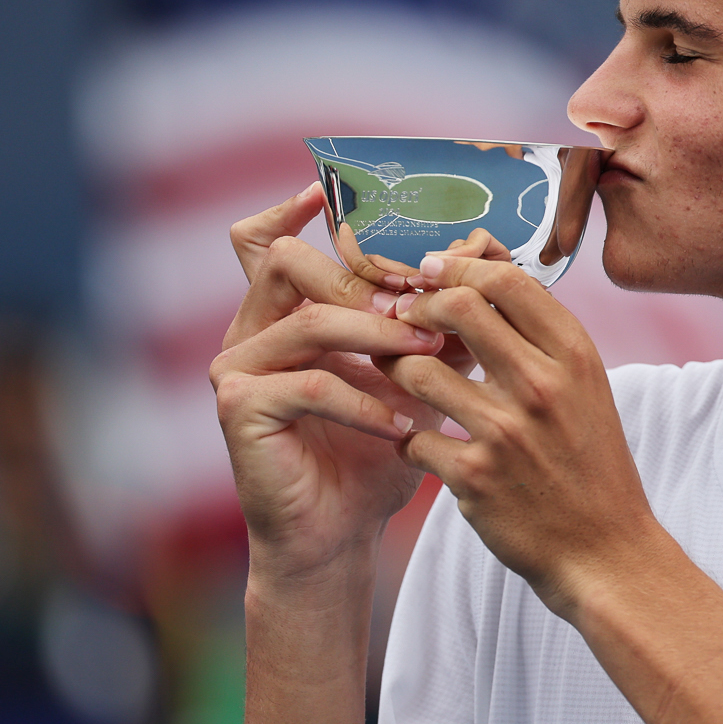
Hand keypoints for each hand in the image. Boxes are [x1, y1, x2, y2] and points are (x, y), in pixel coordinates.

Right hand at [213, 183, 458, 583]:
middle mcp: (250, 330)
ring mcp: (237, 368)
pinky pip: (312, 384)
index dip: (291, 209)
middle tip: (421, 299)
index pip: (269, 240)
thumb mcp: (417, 373)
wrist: (342, 531)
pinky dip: (366, 400)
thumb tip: (485, 258)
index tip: (328, 192)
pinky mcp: (240, 409)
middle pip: (289, 263)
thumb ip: (437, 319)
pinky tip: (402, 423)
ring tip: (429, 354)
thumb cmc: (378, 447)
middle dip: (364, 277)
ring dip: (378, 334)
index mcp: (282, 312)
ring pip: (310, 320)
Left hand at [380, 252, 662, 618]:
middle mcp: (542, 385)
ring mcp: (506, 431)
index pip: (506, 280)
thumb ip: (541, 338)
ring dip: (396, 369)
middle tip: (405, 320)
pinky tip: (419, 444)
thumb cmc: (590, 462)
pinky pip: (412, 439)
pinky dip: (407, 439)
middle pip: (458, 307)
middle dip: (420, 307)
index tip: (434, 274)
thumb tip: (484, 280)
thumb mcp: (586, 387)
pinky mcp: (474, 478)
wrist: (605, 550)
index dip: (460, 268)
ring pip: (419, 369)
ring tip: (398, 376)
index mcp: (574, 355)